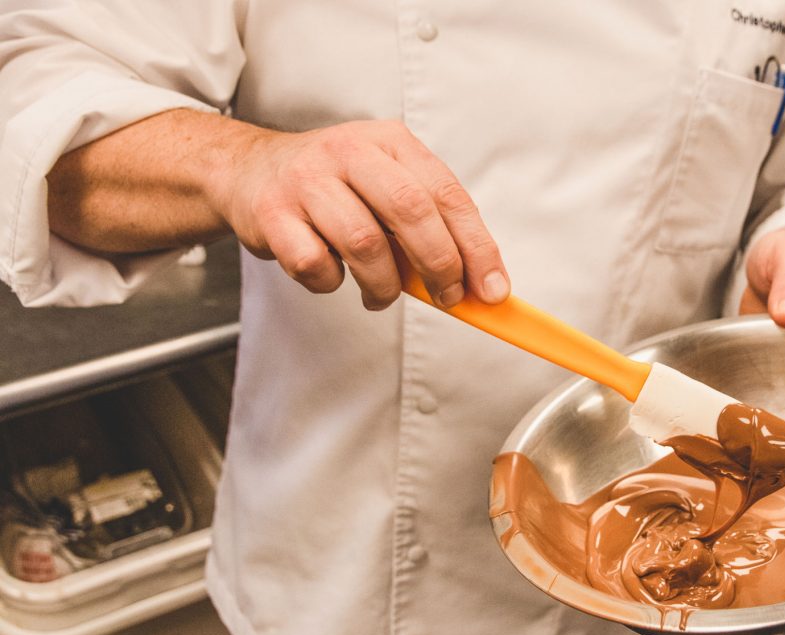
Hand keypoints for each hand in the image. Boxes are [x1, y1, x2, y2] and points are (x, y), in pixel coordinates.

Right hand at [209, 119, 509, 309]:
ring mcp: (307, 181)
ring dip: (384, 284)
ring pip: (364, 244)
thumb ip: (427, 223)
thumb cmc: (331, 185)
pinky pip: (314, 265)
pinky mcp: (272, 214)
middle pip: (411, 212)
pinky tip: (332, 274)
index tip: (492, 288)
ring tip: (382, 293)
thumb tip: (474, 281)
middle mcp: (350, 151)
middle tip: (448, 297)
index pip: (447, 194)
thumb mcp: (384, 183)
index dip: (476, 246)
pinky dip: (331, 283)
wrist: (247, 169)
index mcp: (390, 141)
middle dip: (440, 265)